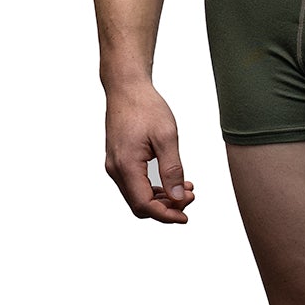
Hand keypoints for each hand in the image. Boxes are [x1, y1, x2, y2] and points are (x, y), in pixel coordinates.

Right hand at [105, 85, 196, 223]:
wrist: (126, 88)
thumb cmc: (145, 107)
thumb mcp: (166, 137)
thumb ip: (172, 169)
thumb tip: (177, 197)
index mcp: (126, 165)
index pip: (144, 204)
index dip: (166, 215)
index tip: (185, 216)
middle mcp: (116, 169)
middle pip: (139, 205)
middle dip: (166, 208)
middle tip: (190, 196)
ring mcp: (114, 165)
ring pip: (137, 196)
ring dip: (161, 198)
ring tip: (185, 189)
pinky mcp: (118, 160)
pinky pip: (134, 184)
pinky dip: (153, 188)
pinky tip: (171, 182)